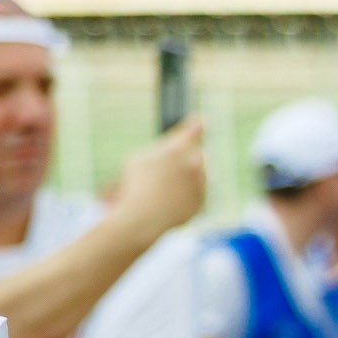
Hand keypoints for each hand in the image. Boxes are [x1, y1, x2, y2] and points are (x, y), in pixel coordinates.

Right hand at [111, 117, 206, 240]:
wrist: (143, 218)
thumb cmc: (135, 186)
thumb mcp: (139, 160)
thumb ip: (160, 151)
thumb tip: (173, 151)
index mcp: (178, 149)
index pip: (193, 130)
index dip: (197, 124)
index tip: (202, 120)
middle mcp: (195, 164)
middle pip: (198, 154)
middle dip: (188, 158)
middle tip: (170, 168)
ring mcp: (201, 184)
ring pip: (199, 175)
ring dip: (187, 177)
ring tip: (165, 187)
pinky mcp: (201, 201)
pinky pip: (196, 194)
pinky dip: (186, 195)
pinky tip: (169, 200)